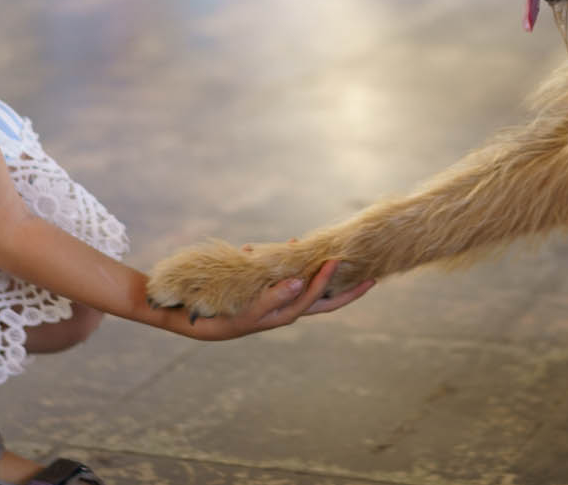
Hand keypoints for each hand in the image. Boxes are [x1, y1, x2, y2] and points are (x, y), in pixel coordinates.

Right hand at [162, 260, 372, 340]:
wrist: (195, 319)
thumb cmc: (223, 319)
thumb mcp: (248, 313)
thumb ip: (273, 298)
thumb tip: (300, 282)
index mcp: (284, 315)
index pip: (316, 299)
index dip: (329, 282)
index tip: (338, 261)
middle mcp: (286, 309)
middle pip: (324, 300)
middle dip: (348, 290)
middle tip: (373, 277)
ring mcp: (278, 300)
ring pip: (308, 286)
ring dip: (322, 273)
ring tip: (337, 258)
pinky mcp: (266, 291)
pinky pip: (286, 276)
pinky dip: (292, 262)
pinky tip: (291, 247)